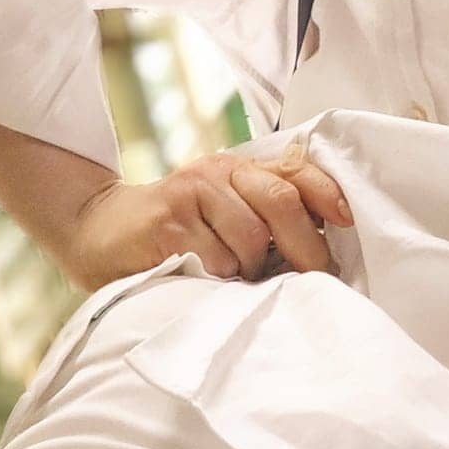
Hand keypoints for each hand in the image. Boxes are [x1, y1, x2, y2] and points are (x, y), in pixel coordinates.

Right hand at [64, 144, 352, 293]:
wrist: (100, 229)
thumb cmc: (177, 231)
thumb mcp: (223, 213)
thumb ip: (263, 217)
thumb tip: (324, 244)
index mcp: (240, 168)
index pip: (295, 169)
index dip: (327, 192)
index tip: (348, 220)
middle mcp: (219, 172)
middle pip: (281, 201)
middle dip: (305, 246)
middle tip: (316, 279)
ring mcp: (192, 193)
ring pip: (250, 237)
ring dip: (251, 270)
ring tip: (236, 281)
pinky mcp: (167, 220)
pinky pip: (214, 258)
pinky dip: (219, 278)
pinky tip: (205, 280)